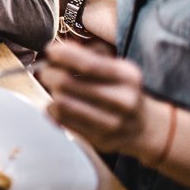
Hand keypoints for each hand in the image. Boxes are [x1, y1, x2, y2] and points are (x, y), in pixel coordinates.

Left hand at [39, 38, 165, 157]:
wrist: (142, 127)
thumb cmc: (120, 91)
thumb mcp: (115, 68)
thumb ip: (89, 55)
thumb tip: (58, 50)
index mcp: (127, 76)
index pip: (88, 64)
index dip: (63, 55)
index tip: (50, 51)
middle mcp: (122, 100)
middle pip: (66, 83)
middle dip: (49, 73)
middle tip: (46, 71)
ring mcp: (112, 122)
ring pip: (61, 103)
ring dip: (51, 92)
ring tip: (55, 88)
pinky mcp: (99, 139)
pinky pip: (61, 119)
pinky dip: (52, 109)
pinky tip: (58, 105)